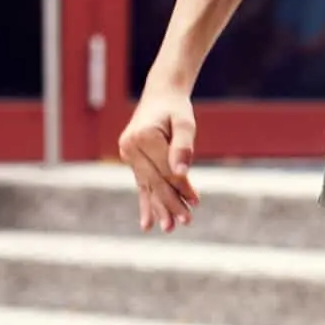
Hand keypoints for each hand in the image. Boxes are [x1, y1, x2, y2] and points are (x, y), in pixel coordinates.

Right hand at [116, 87, 199, 231]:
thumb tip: (181, 174)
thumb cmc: (176, 109)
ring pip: (147, 186)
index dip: (182, 187)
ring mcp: (128, 155)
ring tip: (169, 228)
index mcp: (143, 137)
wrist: (160, 96)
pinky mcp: (131, 160)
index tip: (196, 202)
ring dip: (159, 208)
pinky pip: (141, 184)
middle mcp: (130, 147)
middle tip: (185, 222)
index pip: (166, 169)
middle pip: (155, 181)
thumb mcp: (185, 122)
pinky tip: (148, 223)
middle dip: (170, 203)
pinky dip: (147, 203)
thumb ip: (183, 146)